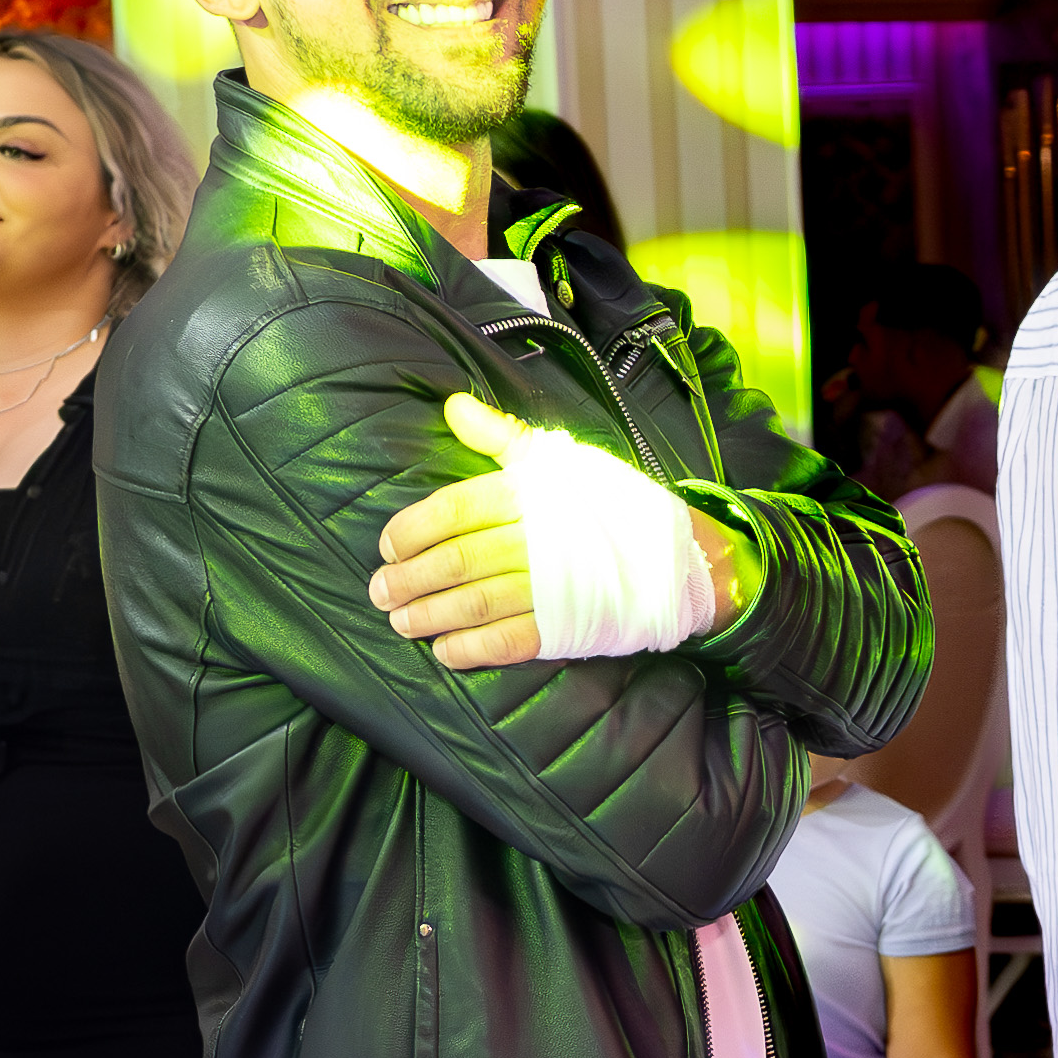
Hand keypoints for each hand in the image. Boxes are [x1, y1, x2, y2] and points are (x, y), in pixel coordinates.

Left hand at [374, 395, 743, 669]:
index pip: (455, 508)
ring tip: (400, 623)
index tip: (386, 544)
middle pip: (457, 559)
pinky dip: (471, 648)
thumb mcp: (558, 460)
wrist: (678, 556)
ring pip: (475, 601)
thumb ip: (501, 436)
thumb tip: (453, 406)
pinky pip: (508, 641)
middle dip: (410, 578)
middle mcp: (537, 538)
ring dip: (430, 614)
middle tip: (379, 591)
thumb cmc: (611, 504)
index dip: (413, 529)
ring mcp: (552, 585)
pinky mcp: (567, 625)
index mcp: (530, 493)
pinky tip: (445, 651)